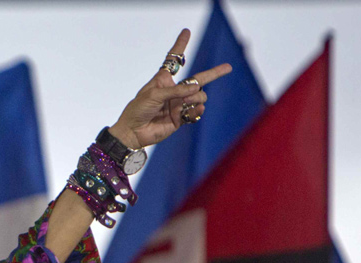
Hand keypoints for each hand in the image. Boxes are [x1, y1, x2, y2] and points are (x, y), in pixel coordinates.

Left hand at [108, 29, 232, 148]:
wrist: (133, 132)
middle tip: (228, 67)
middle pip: (197, 79)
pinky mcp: (181, 118)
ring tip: (185, 103)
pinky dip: (197, 110)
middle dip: (213, 73)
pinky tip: (196, 110)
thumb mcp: (154, 95)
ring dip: (196, 97)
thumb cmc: (138, 110)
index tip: (186, 32)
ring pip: (199, 95)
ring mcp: (178, 104)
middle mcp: (173, 91)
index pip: (174, 60)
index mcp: (163, 80)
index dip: (180, 45)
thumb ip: (175, 91)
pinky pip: (196, 111)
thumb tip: (196, 88)